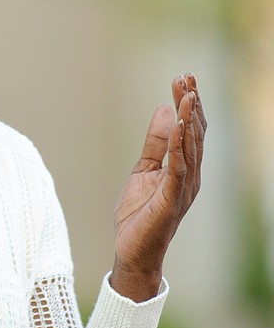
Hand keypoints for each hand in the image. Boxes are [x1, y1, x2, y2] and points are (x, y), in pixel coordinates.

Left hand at [112, 73, 205, 301]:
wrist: (133, 251)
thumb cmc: (139, 214)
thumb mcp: (143, 170)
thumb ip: (155, 143)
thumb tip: (163, 110)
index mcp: (183, 168)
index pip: (189, 129)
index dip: (187, 103)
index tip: (182, 77)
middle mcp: (189, 175)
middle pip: (194, 133)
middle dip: (191, 104)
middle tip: (186, 76)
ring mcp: (183, 187)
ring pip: (190, 147)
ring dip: (188, 119)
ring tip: (187, 94)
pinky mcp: (170, 198)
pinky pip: (177, 168)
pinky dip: (178, 145)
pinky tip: (177, 124)